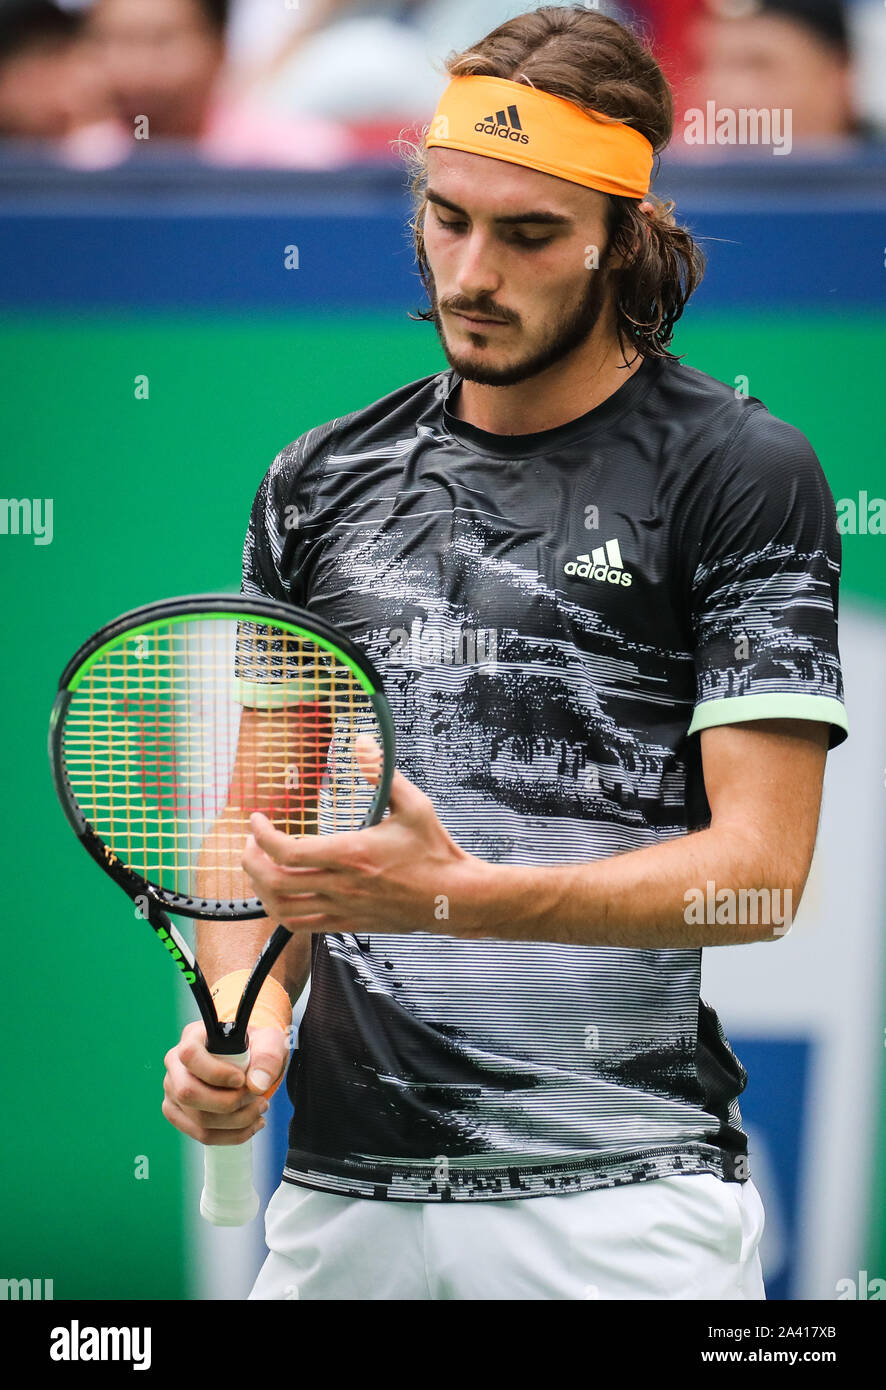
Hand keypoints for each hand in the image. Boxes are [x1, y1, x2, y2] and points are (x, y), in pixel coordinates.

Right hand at [162, 1020, 287, 1145]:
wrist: (252, 1060)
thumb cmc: (256, 1047)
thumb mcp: (269, 1041)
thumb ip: (267, 1057)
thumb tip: (257, 1085)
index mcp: (193, 1037)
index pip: (190, 1055)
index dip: (215, 1072)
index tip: (241, 1079)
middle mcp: (176, 1064)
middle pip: (189, 1093)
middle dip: (229, 1103)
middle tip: (258, 1097)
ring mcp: (174, 1091)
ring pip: (197, 1119)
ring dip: (236, 1121)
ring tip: (260, 1110)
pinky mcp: (179, 1114)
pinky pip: (202, 1134)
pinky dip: (231, 1135)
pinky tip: (251, 1124)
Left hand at [241, 735, 482, 934]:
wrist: (453, 898)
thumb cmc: (435, 852)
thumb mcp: (415, 806)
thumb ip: (384, 773)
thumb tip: (363, 743)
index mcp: (352, 854)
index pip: (287, 851)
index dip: (262, 834)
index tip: (257, 819)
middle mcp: (342, 885)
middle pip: (275, 881)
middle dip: (251, 860)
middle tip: (251, 841)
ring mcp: (344, 909)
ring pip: (282, 908)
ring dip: (261, 888)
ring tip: (261, 867)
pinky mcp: (349, 924)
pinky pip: (301, 925)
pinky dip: (281, 910)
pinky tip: (283, 892)